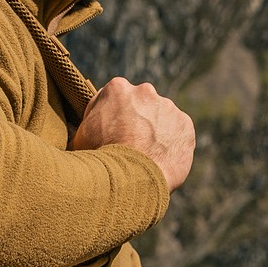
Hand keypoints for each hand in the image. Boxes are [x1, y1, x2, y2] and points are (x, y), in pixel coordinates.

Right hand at [70, 77, 194, 191]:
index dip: (113, 117)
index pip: (116, 98)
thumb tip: (94, 123)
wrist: (130, 179)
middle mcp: (145, 91)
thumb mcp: (81, 135)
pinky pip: (179, 134)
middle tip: (131, 145)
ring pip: (162, 118)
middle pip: (141, 105)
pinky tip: (160, 160)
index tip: (112, 133)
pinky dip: (172, 145)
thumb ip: (92, 121)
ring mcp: (168, 107)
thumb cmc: (100, 158)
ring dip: (156, 132)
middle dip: (137, 121)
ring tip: (146, 157)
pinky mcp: (186, 125)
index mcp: (117, 88)